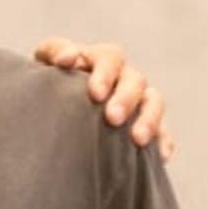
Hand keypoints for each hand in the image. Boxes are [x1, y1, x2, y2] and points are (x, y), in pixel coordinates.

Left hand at [31, 37, 175, 160]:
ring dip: (148, 118)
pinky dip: (163, 141)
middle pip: (135, 80)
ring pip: (153, 102)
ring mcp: (137, 101)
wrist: (48, 113)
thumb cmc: (47, 85)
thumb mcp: (45, 64)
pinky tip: (160, 155)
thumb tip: (67, 58)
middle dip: (125, 98)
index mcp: (99, 60)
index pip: (110, 58)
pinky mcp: (145, 126)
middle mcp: (123, 77)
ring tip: (137, 139)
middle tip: (112, 118)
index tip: (95, 94)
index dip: (105, 73)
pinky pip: (163, 132)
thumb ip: (54, 53)